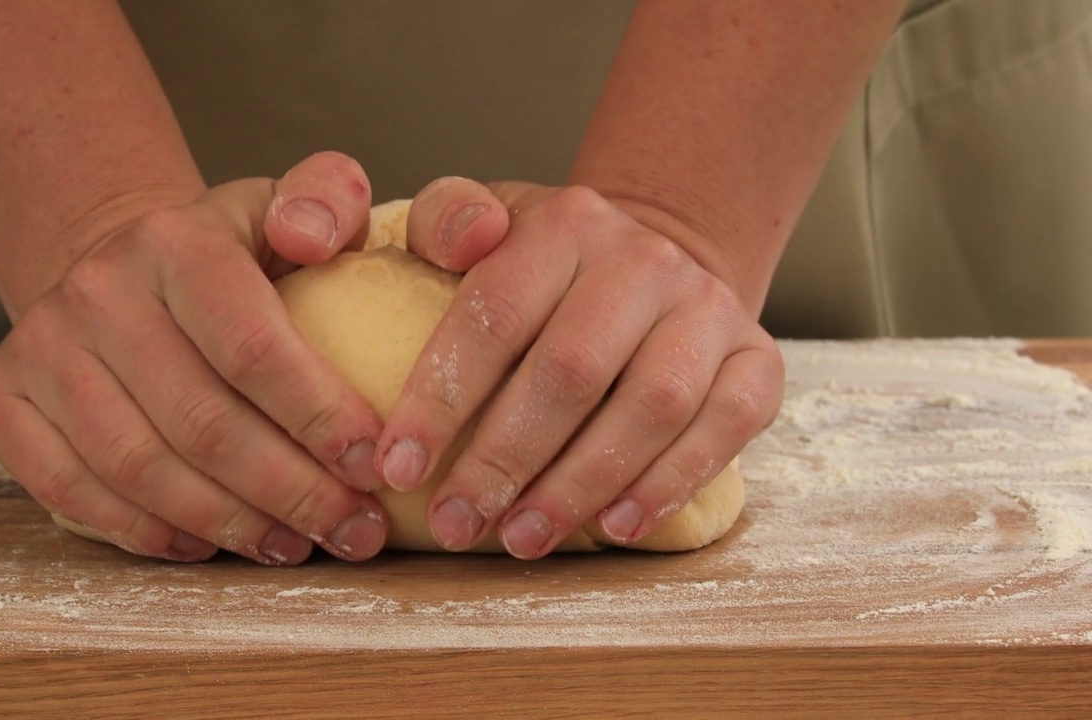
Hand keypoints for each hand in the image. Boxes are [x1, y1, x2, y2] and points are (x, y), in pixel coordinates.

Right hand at [0, 152, 391, 564]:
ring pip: (139, 468)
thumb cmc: (233, 254)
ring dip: (227, 524)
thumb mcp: (289, 206)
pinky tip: (206, 545)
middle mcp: (98, 290)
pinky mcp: (4, 400)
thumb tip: (313, 238)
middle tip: (351, 530)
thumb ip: (327, 199)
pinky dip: (144, 531)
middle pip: (201, 422)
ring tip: (293, 545)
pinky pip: (69, 491)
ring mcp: (41, 347)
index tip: (374, 467)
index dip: (317, 417)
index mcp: (177, 241)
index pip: (251, 347)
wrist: (122, 263)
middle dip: (291, 492)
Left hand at [379, 180, 783, 557]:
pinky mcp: (757, 359)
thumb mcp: (488, 223)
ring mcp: (708, 309)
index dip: (442, 399)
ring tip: (524, 538)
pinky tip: (614, 527)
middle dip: (505, 459)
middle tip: (457, 523)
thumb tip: (463, 240)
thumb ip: (446, 219)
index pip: (494, 314)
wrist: (657, 262)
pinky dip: (670, 483)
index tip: (399, 469)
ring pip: (651, 406)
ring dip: (581, 484)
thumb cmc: (547, 267)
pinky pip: (725, 427)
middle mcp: (643, 260)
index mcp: (565, 224)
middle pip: (571, 370)